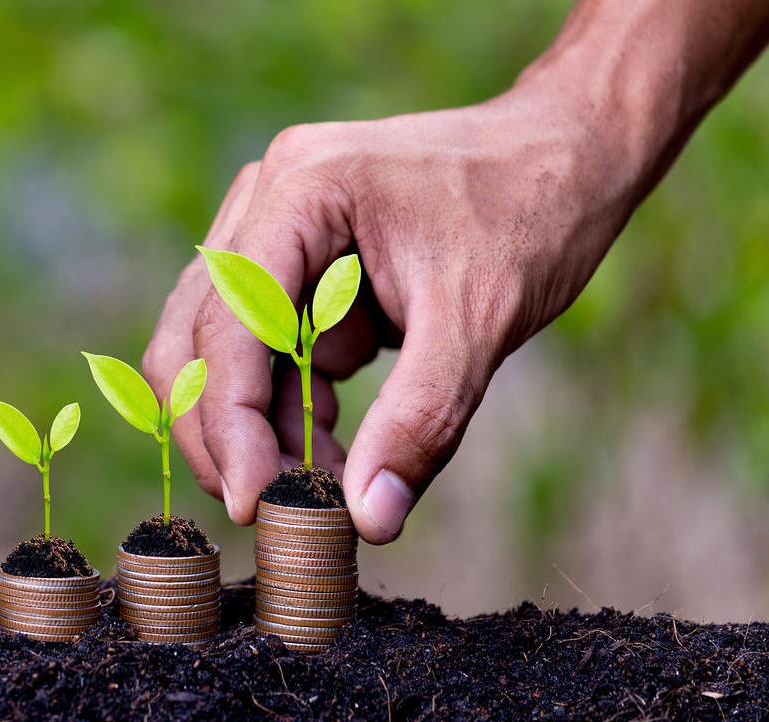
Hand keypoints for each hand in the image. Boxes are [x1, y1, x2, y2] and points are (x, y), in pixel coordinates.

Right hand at [143, 81, 641, 541]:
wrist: (572, 153)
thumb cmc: (533, 211)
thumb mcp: (480, 322)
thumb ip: (420, 421)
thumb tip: (369, 520)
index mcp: (302, 190)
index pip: (230, 324)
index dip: (230, 423)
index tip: (252, 503)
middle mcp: (267, 199)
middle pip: (196, 338)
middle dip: (226, 430)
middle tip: (272, 506)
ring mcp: (273, 228)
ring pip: (221, 351)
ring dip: (261, 424)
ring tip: (326, 479)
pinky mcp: (293, 261)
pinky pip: (263, 350)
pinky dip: (289, 406)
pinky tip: (336, 441)